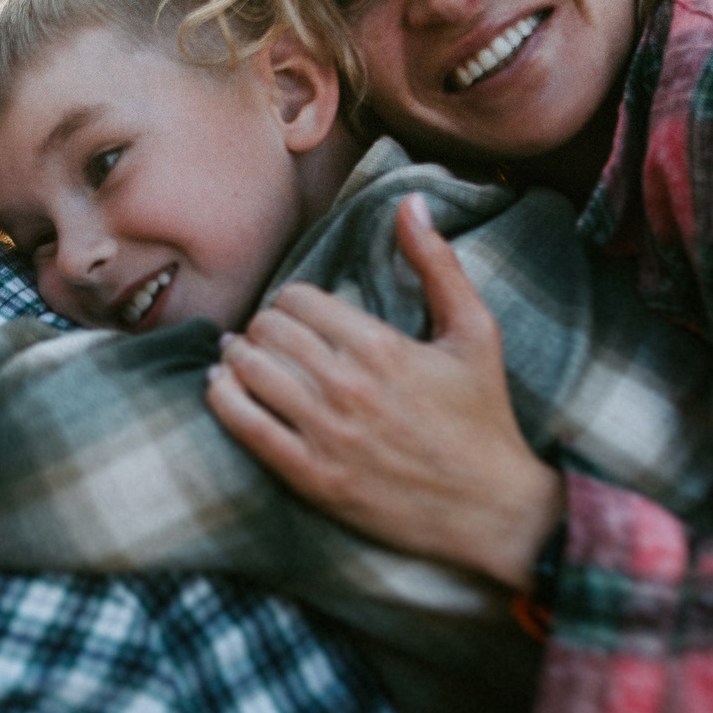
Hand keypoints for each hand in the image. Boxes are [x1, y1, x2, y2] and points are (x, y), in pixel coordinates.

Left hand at [207, 195, 564, 590]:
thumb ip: (438, 264)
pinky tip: (220, 388)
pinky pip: (244, 425)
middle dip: (261, 327)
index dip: (291, 301)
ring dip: (236, 358)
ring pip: (249, 372)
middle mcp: (348, 388)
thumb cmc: (484, 418)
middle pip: (268, 332)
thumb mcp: (475, 332)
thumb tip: (411, 202)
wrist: (491, 509)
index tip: (296, 314)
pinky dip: (222, 399)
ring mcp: (327, 435)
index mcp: (382, 347)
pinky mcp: (312, 478)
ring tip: (238, 356)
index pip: (299, 299)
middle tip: (264, 336)